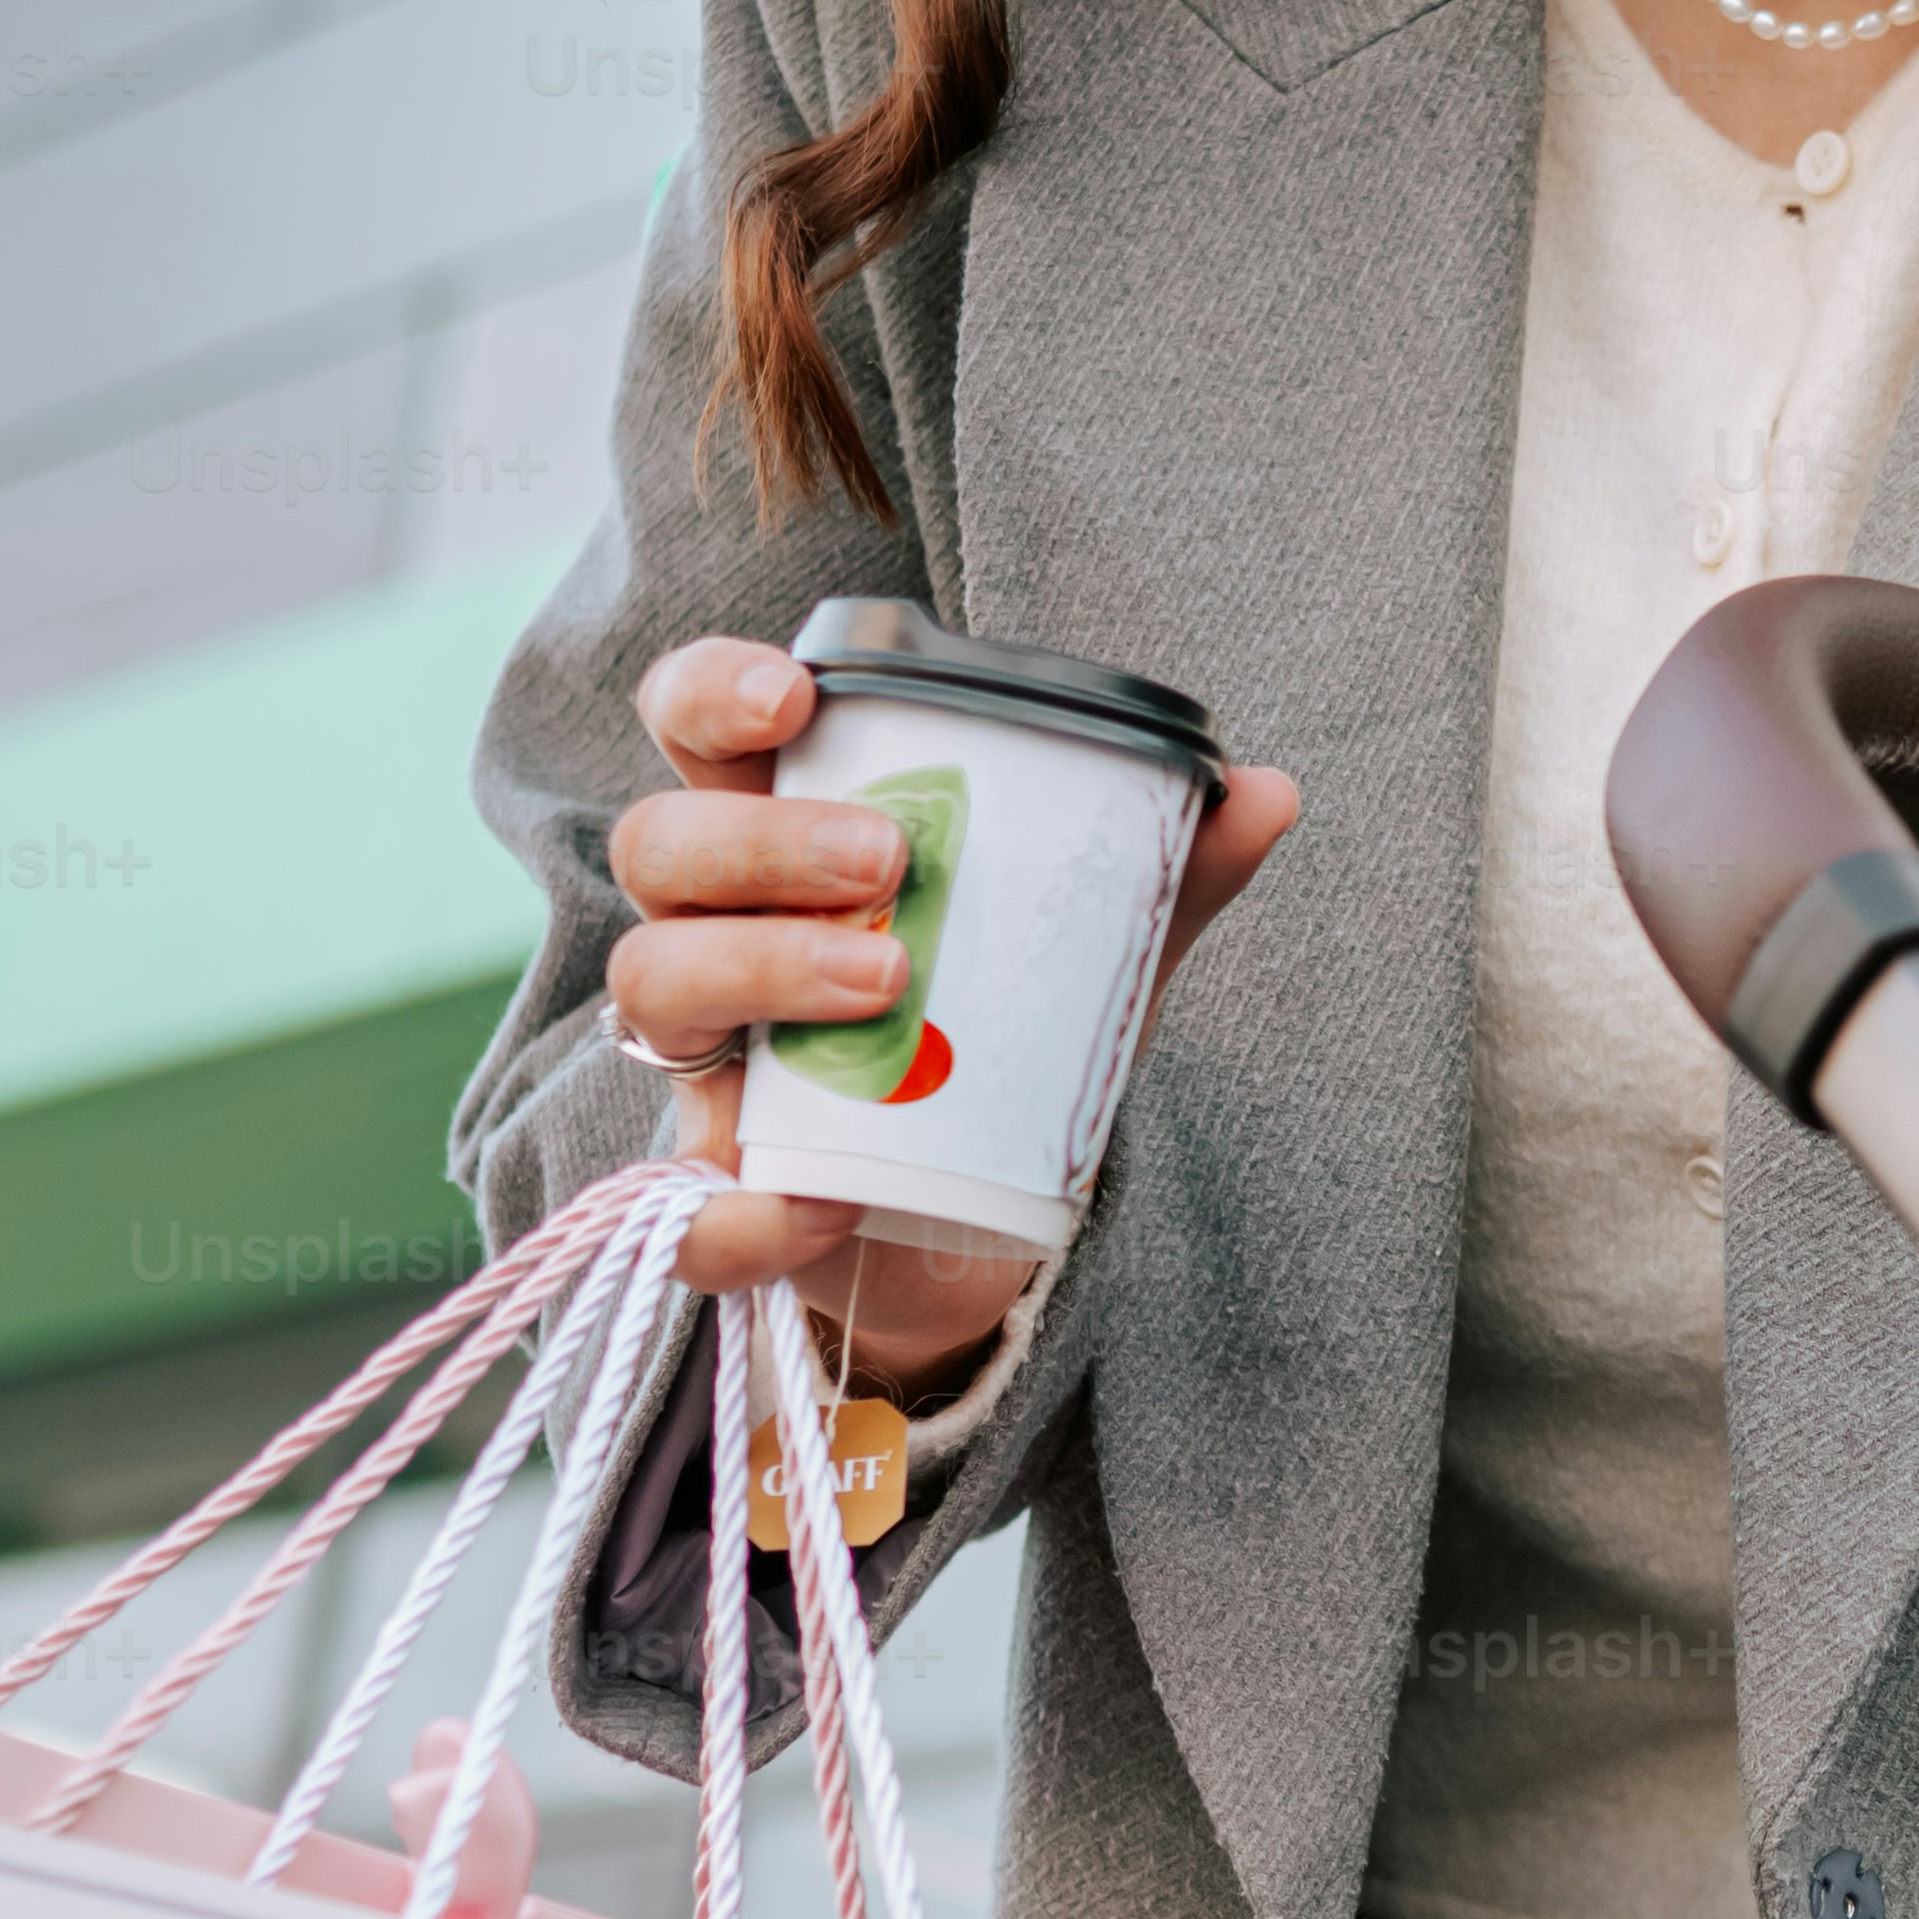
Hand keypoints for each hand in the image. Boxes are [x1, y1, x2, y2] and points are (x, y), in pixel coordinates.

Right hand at [604, 634, 1298, 1402]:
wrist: (967, 1226)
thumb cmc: (996, 1040)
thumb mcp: (1082, 953)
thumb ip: (1161, 877)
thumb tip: (1266, 792)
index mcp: (785, 838)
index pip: (696, 726)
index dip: (713, 692)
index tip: (795, 696)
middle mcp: (718, 930)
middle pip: (662, 846)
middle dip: (762, 838)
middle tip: (889, 859)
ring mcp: (703, 1058)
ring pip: (651, 986)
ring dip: (762, 970)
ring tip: (890, 985)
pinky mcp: (710, 1191)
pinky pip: (683, 1206)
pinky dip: (741, 1208)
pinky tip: (828, 1199)